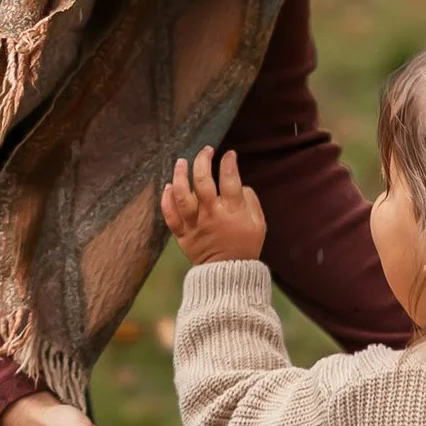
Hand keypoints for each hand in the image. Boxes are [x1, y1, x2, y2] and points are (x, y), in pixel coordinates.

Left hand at [162, 144, 267, 266]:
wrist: (228, 275)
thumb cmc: (245, 246)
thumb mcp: (259, 224)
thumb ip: (250, 201)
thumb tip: (239, 184)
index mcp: (232, 212)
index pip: (230, 180)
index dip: (229, 163)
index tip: (229, 155)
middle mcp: (211, 215)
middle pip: (203, 183)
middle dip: (203, 161)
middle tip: (205, 150)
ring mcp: (194, 225)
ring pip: (182, 196)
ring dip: (179, 176)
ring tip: (181, 161)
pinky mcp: (182, 234)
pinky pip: (170, 216)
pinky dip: (166, 200)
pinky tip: (167, 186)